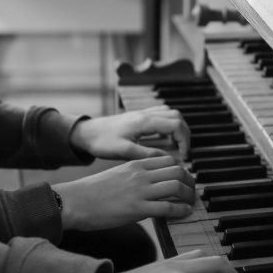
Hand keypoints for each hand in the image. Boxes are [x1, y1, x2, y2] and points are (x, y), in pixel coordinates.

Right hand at [52, 155, 194, 230]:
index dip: (181, 170)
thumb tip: (150, 183)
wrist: (74, 202)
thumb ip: (135, 175)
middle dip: (190, 181)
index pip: (168, 160)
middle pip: (177, 170)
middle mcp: (140, 175)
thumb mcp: (117, 175)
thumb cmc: (92, 192)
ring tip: (191, 202)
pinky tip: (185, 213)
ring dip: (189, 195)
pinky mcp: (138, 209)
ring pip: (176, 186)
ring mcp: (140, 191)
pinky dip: (181, 210)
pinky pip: (168, 207)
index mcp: (135, 164)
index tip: (184, 179)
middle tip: (192, 191)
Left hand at [70, 106, 189, 159]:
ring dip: (178, 129)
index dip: (184, 140)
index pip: (175, 124)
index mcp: (143, 121)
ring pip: (171, 114)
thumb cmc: (102, 142)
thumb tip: (168, 159)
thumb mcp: (123, 152)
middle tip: (183, 151)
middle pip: (177, 116)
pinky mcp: (140, 116)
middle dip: (185, 134)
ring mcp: (143, 113)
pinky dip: (170, 126)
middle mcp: (145, 114)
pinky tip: (165, 139)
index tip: (182, 155)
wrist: (87, 133)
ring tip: (176, 147)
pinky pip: (162, 115)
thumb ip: (146, 154)